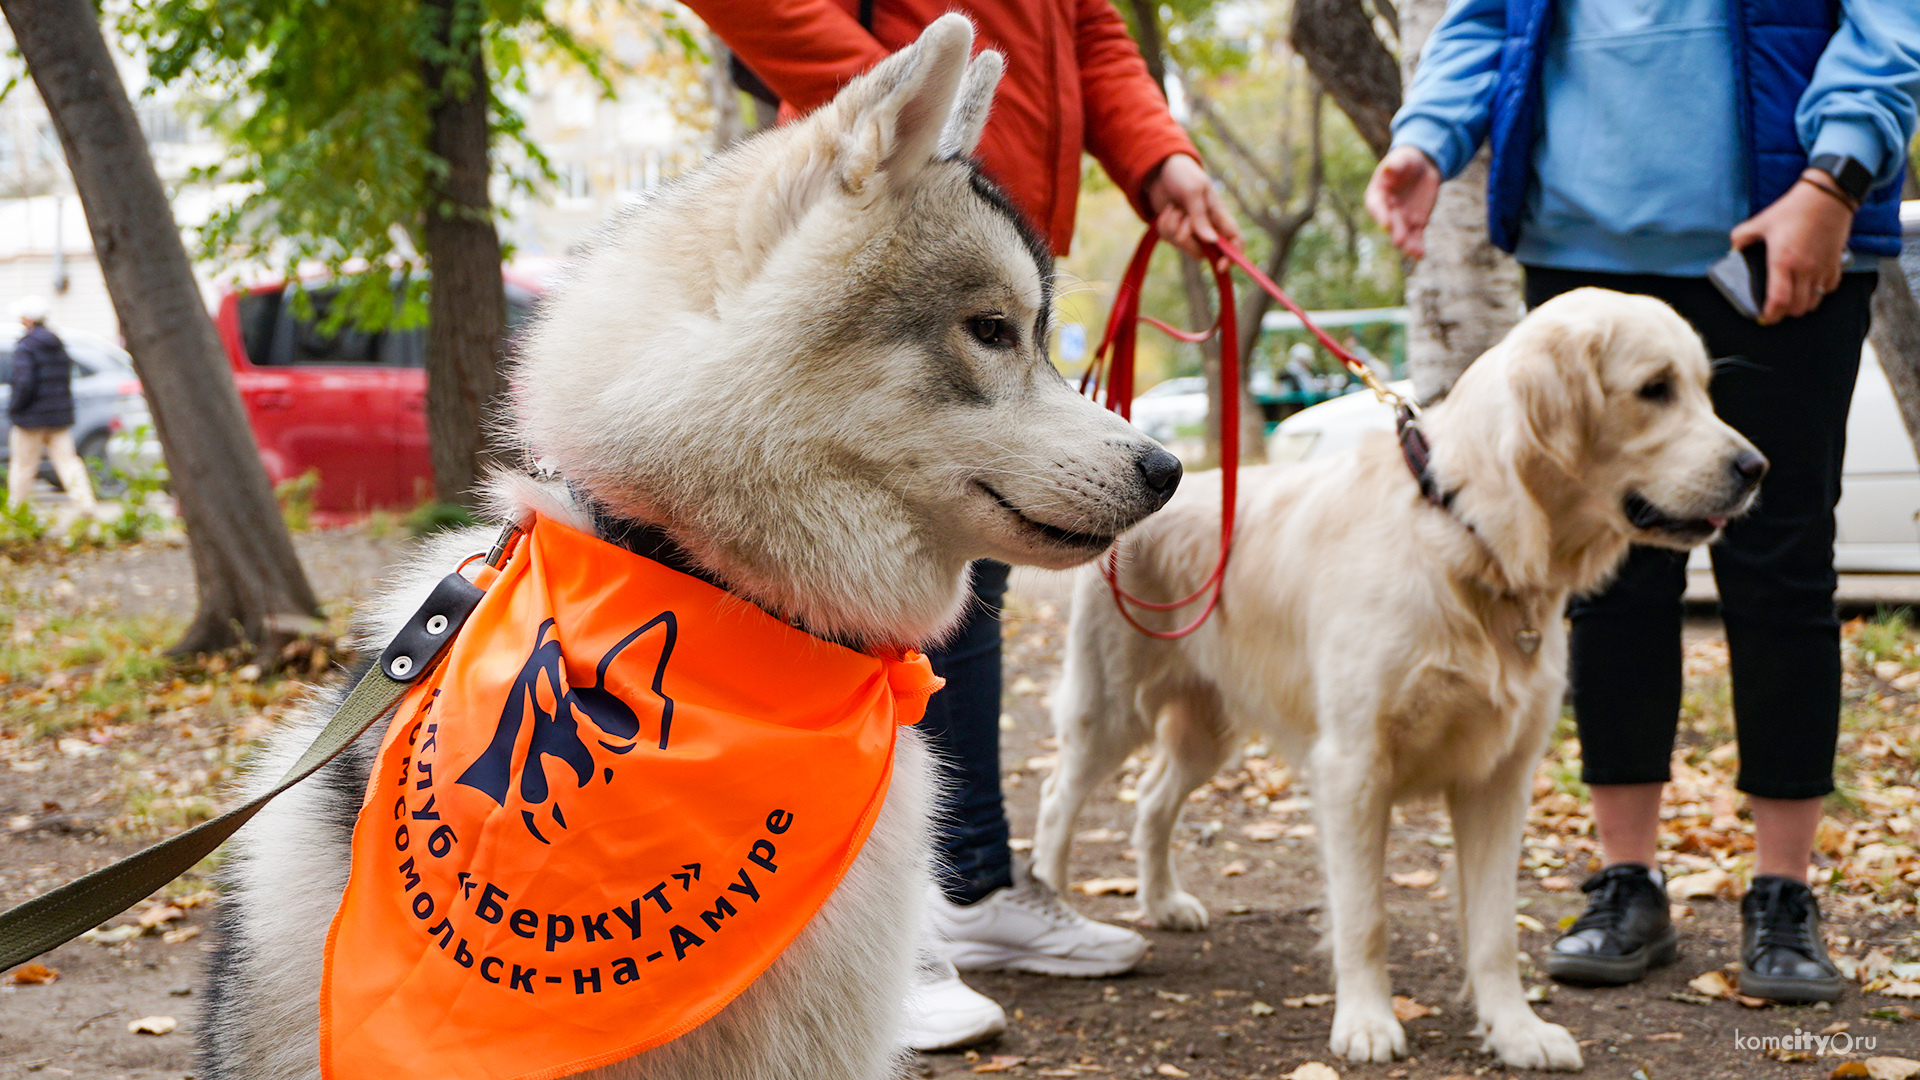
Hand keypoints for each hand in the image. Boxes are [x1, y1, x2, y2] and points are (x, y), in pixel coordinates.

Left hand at [1146, 154, 1241, 264]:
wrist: (1161, 170)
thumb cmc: (1184, 175)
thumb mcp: (1193, 191)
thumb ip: (1200, 216)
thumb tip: (1210, 242)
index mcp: (1219, 215)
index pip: (1235, 241)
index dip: (1232, 257)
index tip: (1221, 266)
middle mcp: (1207, 226)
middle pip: (1203, 251)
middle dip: (1188, 237)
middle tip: (1182, 217)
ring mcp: (1190, 230)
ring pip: (1183, 245)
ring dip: (1174, 226)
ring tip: (1175, 208)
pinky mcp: (1174, 230)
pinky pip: (1168, 238)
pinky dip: (1164, 224)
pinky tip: (1168, 210)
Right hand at [1364, 146, 1441, 257]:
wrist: (1422, 167)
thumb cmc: (1407, 161)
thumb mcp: (1403, 159)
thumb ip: (1396, 165)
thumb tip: (1388, 169)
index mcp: (1377, 195)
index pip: (1377, 207)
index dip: (1381, 216)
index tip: (1386, 224)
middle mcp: (1387, 210)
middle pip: (1391, 223)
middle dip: (1396, 232)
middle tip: (1400, 241)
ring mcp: (1401, 219)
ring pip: (1404, 234)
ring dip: (1407, 244)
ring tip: (1413, 253)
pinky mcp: (1416, 224)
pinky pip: (1417, 236)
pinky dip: (1418, 246)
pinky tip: (1420, 255)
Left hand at [1729, 172, 1854, 323]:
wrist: (1828, 195)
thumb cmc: (1794, 208)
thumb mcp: (1761, 221)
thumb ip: (1741, 237)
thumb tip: (1733, 250)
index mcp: (1783, 261)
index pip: (1779, 300)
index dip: (1771, 315)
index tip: (1764, 317)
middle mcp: (1805, 268)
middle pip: (1797, 307)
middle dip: (1785, 313)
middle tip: (1775, 309)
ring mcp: (1822, 267)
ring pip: (1814, 301)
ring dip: (1802, 305)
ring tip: (1792, 300)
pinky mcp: (1836, 263)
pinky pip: (1829, 288)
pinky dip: (1820, 292)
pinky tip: (1810, 286)